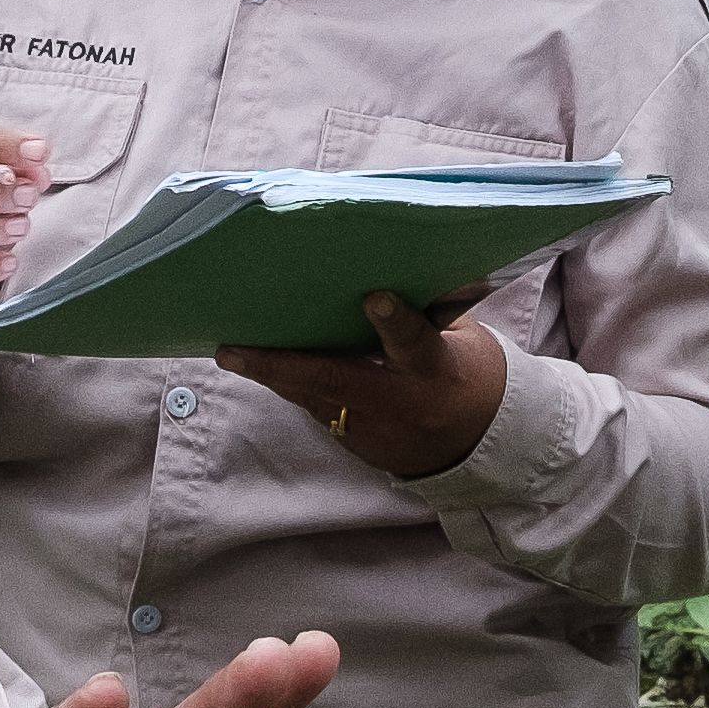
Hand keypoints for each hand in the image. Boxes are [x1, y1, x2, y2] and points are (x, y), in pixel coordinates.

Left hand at [216, 293, 507, 481]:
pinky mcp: (358, 446)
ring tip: (232, 352)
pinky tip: (261, 367)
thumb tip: (421, 259)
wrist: (476, 448)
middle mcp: (401, 404)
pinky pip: (317, 410)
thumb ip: (435, 308)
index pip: (415, 342)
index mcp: (436, 370)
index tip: (374, 296)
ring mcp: (375, 431)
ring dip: (272, 374)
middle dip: (280, 364)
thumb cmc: (472, 376)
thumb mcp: (466, 340)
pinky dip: (292, 387)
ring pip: (314, 399)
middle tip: (234, 349)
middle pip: (336, 381)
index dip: (395, 321)